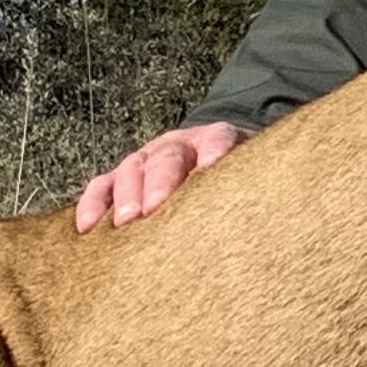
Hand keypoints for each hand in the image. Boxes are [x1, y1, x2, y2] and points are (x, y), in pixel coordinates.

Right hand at [76, 121, 248, 230]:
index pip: (218, 139)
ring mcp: (147, 159)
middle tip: (154, 208)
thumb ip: (258, 189)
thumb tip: (279, 223)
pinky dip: (92, 203)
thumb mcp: (253, 179)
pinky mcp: (122, 177)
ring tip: (124, 223)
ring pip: (131, 169)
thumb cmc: (236, 183)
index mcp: (217, 141)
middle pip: (168, 157)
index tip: (209, 167)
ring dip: (125, 195)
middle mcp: (179, 146)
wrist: (212, 162)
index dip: (215, 151)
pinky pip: (101, 186)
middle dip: (159, 182)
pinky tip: (87, 226)